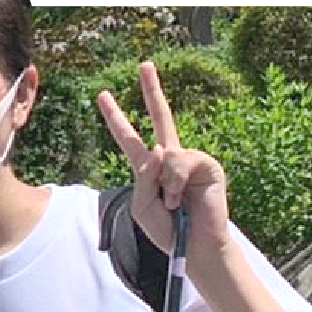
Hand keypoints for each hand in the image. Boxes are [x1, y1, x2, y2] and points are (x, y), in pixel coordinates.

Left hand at [97, 61, 232, 267]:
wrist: (191, 247)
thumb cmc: (165, 229)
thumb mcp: (141, 205)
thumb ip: (144, 177)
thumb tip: (160, 149)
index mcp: (149, 167)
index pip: (130, 137)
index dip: (116, 117)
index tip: (103, 95)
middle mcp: (170, 158)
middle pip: (161, 116)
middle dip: (152, 90)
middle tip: (144, 64)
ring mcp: (190, 159)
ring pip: (166, 155)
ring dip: (164, 186)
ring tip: (172, 206)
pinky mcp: (208, 165)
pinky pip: (182, 163)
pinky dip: (176, 185)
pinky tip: (182, 201)